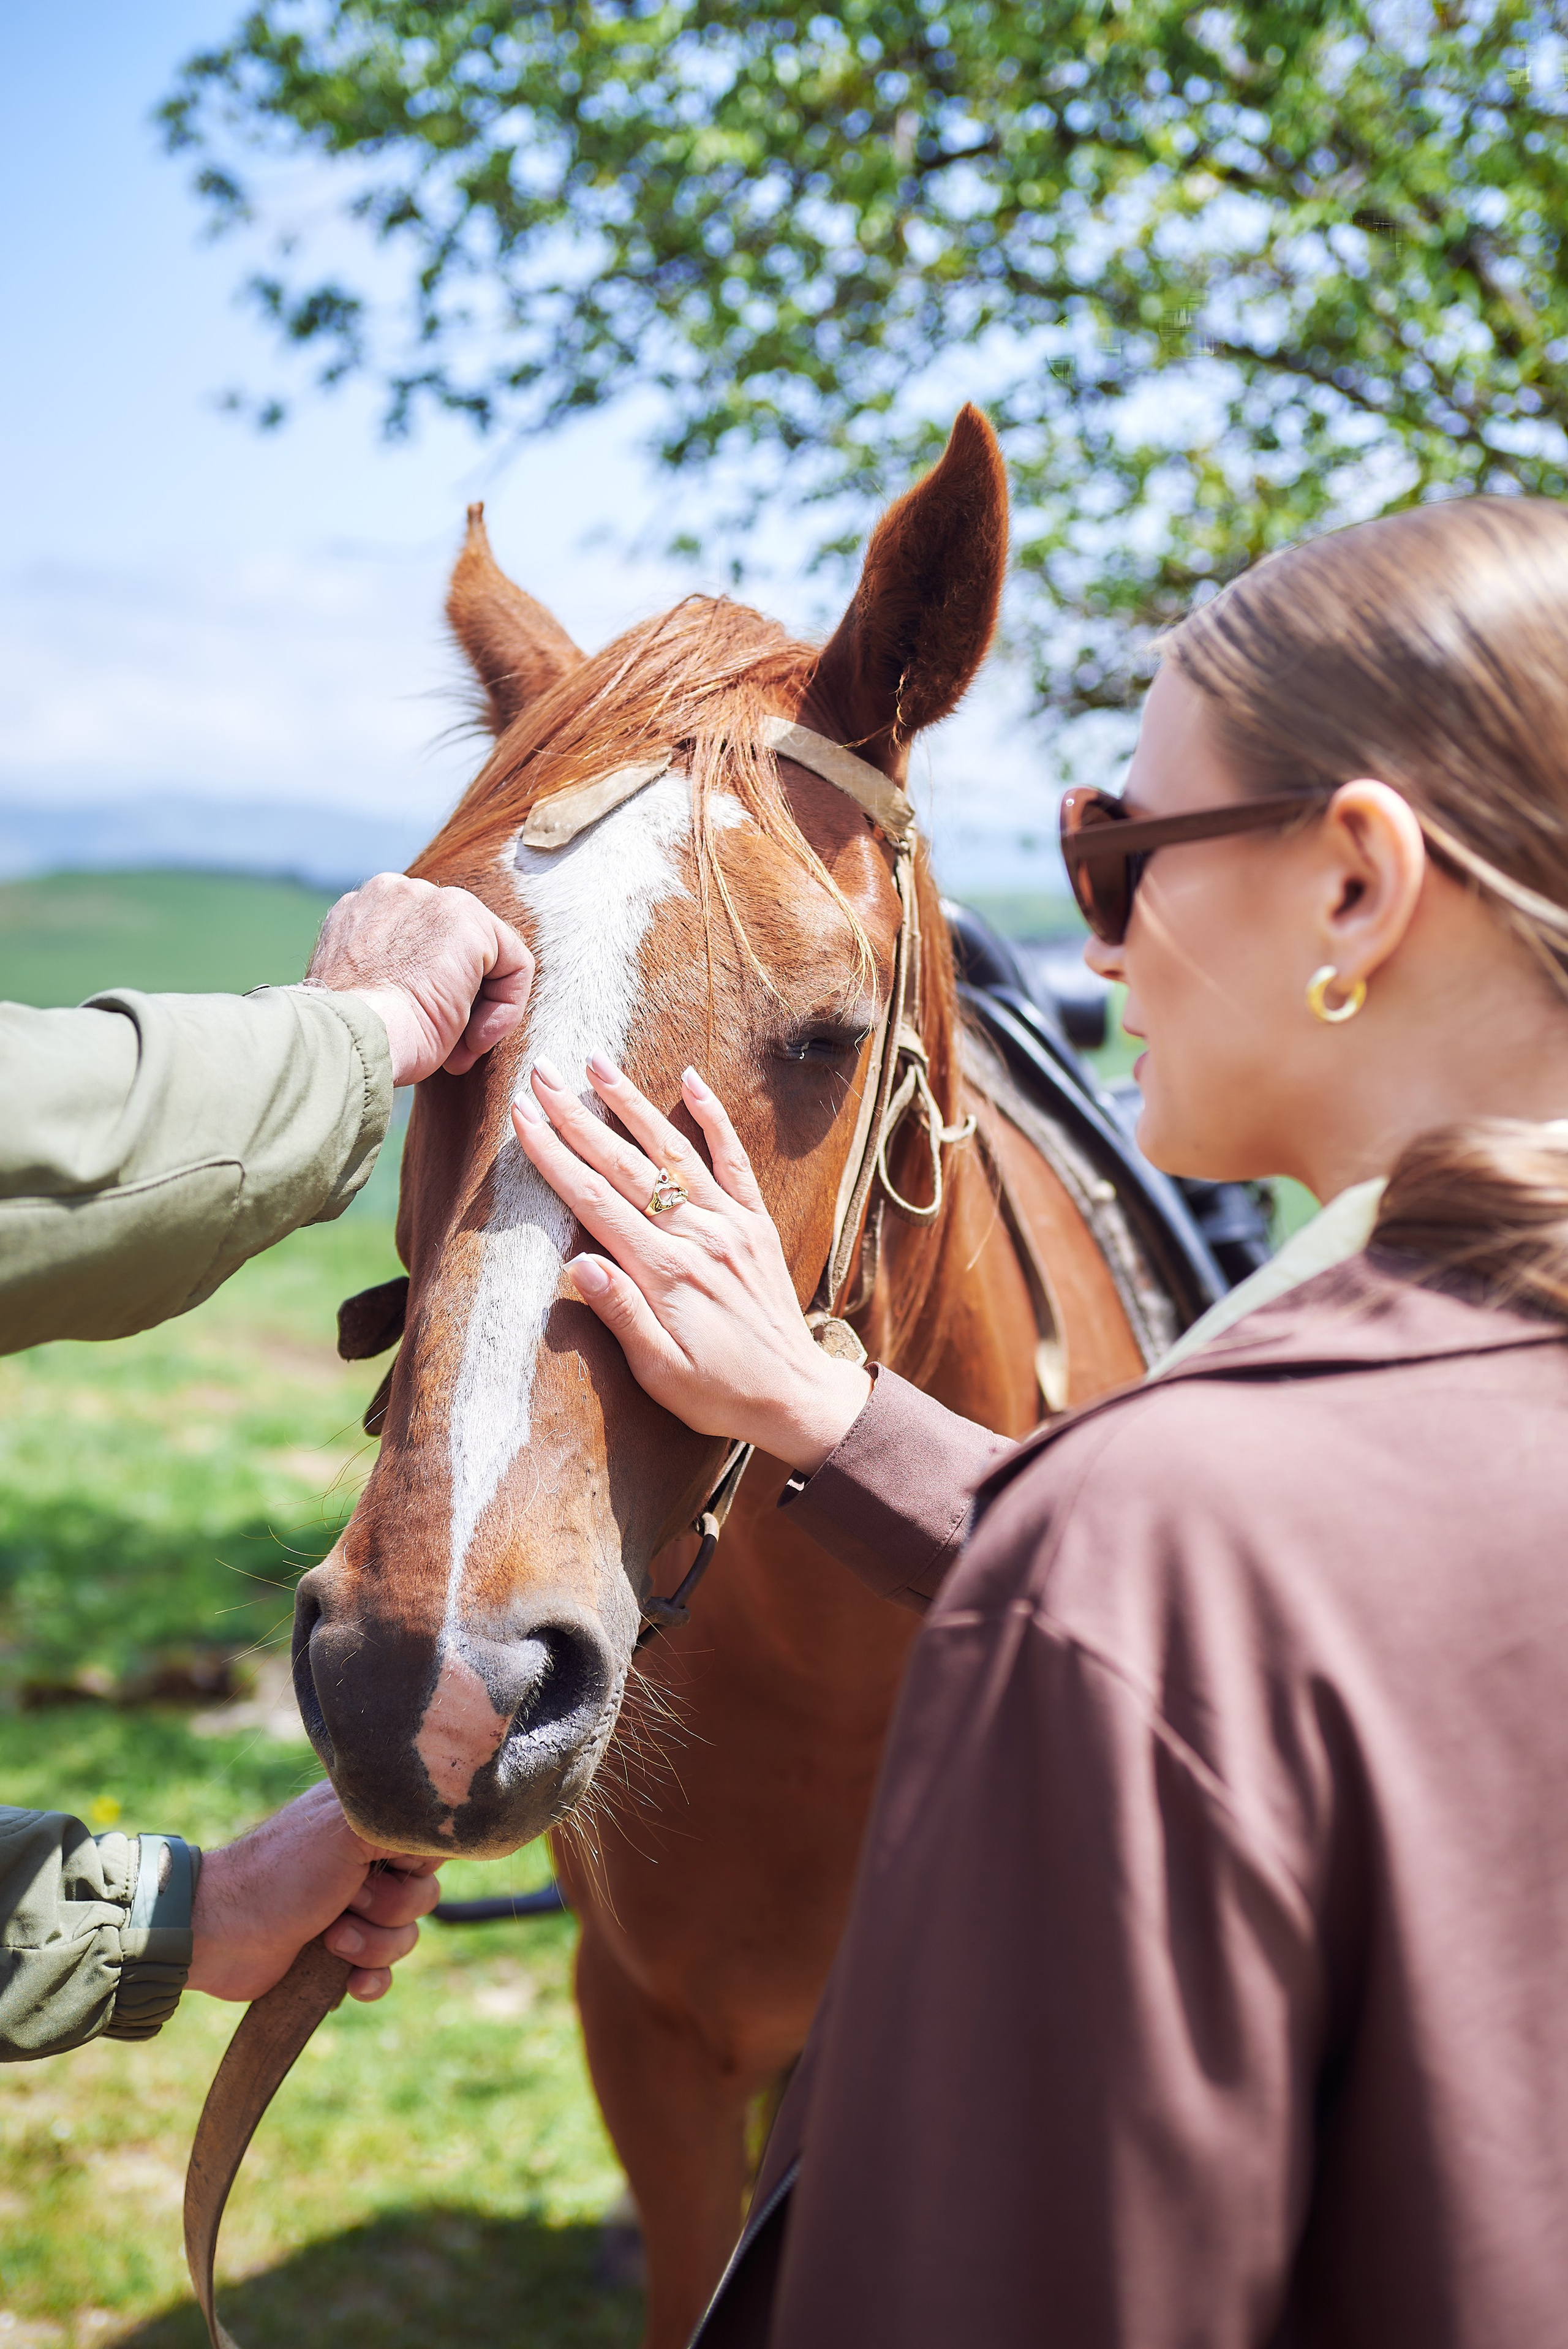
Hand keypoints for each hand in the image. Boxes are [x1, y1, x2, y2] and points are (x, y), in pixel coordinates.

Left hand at [186, 1780, 441, 2004]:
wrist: (219, 1934)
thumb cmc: (280, 1874)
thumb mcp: (345, 1830)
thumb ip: (400, 1819)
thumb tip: (444, 1821)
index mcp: (369, 1823)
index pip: (430, 1842)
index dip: (416, 1864)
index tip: (385, 1867)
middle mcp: (365, 1862)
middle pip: (423, 1895)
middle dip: (389, 1911)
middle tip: (346, 1902)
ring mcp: (352, 1910)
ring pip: (405, 1938)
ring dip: (372, 1947)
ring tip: (331, 1940)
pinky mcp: (338, 1954)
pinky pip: (383, 1974)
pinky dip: (370, 1981)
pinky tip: (348, 1984)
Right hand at [305, 872, 532, 1084]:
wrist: (350, 1041)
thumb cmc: (354, 1037)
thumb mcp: (369, 998)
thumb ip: (394, 976)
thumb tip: (434, 993)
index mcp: (361, 912)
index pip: (421, 945)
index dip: (432, 998)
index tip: (419, 1037)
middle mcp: (393, 893)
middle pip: (457, 948)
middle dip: (462, 1005)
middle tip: (449, 1054)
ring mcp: (429, 898)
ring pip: (489, 955)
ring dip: (481, 1012)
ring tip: (458, 1052)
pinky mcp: (466, 919)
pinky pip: (515, 964)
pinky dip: (506, 1008)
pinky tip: (475, 1039)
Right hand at [511, 1052, 871, 1475]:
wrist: (795, 1397)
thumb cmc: (718, 1394)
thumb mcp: (660, 1374)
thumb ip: (622, 1316)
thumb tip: (579, 1264)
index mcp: (666, 1274)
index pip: (596, 1201)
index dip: (555, 1156)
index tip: (523, 1118)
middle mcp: (699, 1238)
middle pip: (626, 1165)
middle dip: (577, 1117)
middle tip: (541, 1074)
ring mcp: (731, 1225)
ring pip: (673, 1151)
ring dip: (632, 1103)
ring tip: (596, 1062)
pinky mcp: (756, 1223)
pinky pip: (734, 1161)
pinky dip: (713, 1118)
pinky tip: (691, 1079)